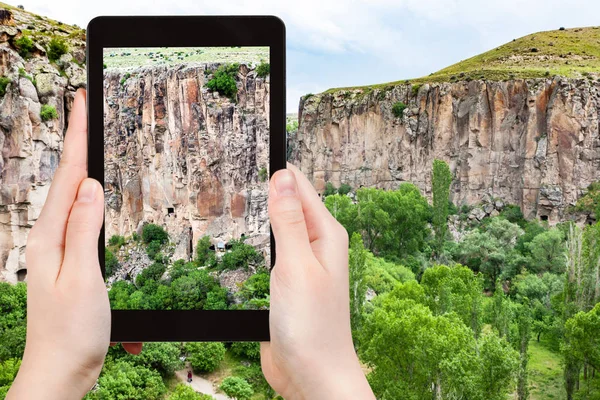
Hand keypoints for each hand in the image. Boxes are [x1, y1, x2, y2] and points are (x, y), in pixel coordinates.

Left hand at [7, 89, 139, 399]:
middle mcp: (48, 239)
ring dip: (80, 167)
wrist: (60, 372)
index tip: (81, 102)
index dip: (75, 137)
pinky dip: (87, 199)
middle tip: (84, 110)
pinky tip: (93, 195)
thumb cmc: (72, 332)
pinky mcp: (69, 263)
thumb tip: (91, 186)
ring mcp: (57, 251)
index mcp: (49, 238)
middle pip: (65, 181)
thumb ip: (85, 230)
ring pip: (71, 199)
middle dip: (75, 142)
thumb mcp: (84, 278)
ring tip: (88, 141)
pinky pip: (79, 221)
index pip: (66, 177)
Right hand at [260, 164, 374, 399]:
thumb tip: (282, 177)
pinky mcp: (288, 283)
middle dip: (269, 188)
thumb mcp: (296, 266)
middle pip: (290, 204)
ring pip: (280, 228)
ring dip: (264, 213)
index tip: (256, 144)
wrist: (312, 375)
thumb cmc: (312, 325)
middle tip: (238, 167)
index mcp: (327, 234)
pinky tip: (250, 237)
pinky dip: (261, 240)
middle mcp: (317, 245)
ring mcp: (302, 265)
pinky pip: (274, 252)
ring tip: (242, 193)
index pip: (300, 187)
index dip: (278, 169)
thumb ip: (288, 221)